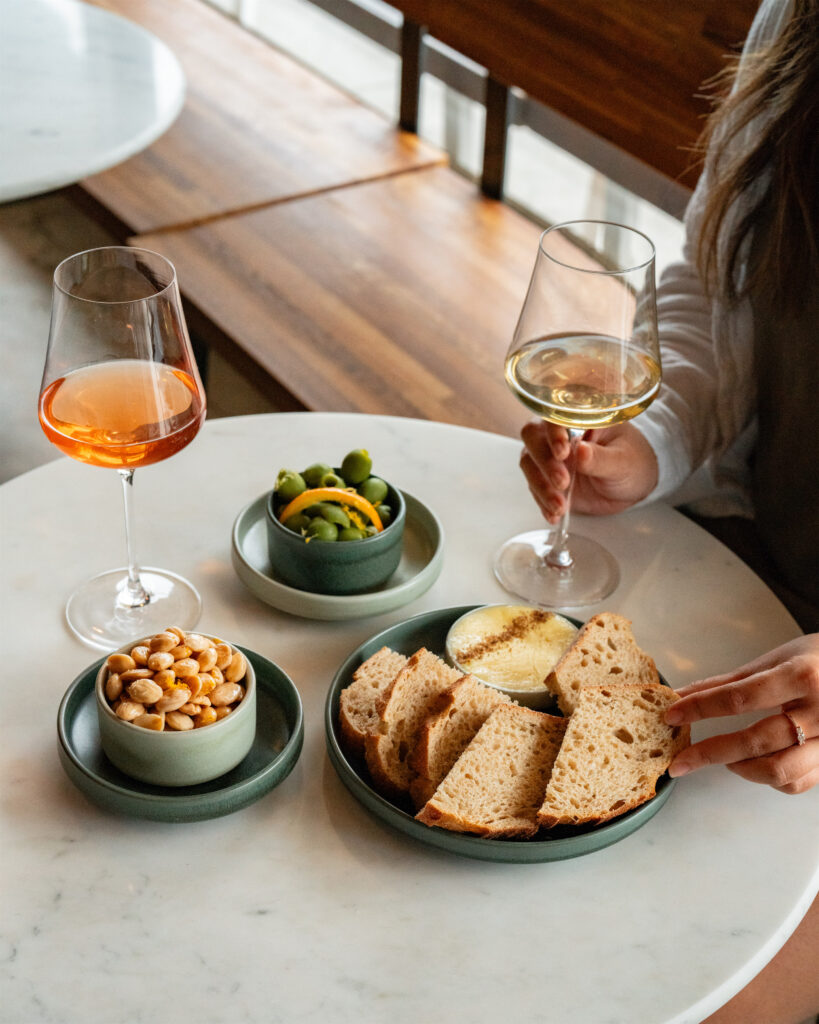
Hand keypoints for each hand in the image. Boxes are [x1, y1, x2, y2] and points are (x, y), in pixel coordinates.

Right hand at [519, 420, 658, 523]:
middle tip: (562, 483)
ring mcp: (549, 457)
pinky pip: (535, 489)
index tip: (563, 453)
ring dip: (541, 487)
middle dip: (544, 462)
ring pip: (529, 465)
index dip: (553, 433)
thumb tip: (581, 450)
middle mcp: (558, 435)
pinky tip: (554, 514)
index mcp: (579, 419)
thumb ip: (601, 458)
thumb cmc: (633, 462)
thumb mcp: (623, 461)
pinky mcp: (547, 480)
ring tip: (560, 506)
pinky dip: (542, 503)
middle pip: (533, 439)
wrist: (633, 484)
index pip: (555, 418)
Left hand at [666, 634, 818, 793]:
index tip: (671, 716)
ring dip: (743, 769)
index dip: (701, 708)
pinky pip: (799, 782)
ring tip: (725, 760)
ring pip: (780, 771)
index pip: (739, 697)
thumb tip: (680, 694)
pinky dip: (770, 779)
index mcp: (801, 677)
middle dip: (710, 753)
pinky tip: (754, 765)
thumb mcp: (775, 661)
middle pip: (757, 740)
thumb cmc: (817, 660)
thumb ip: (728, 682)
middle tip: (680, 762)